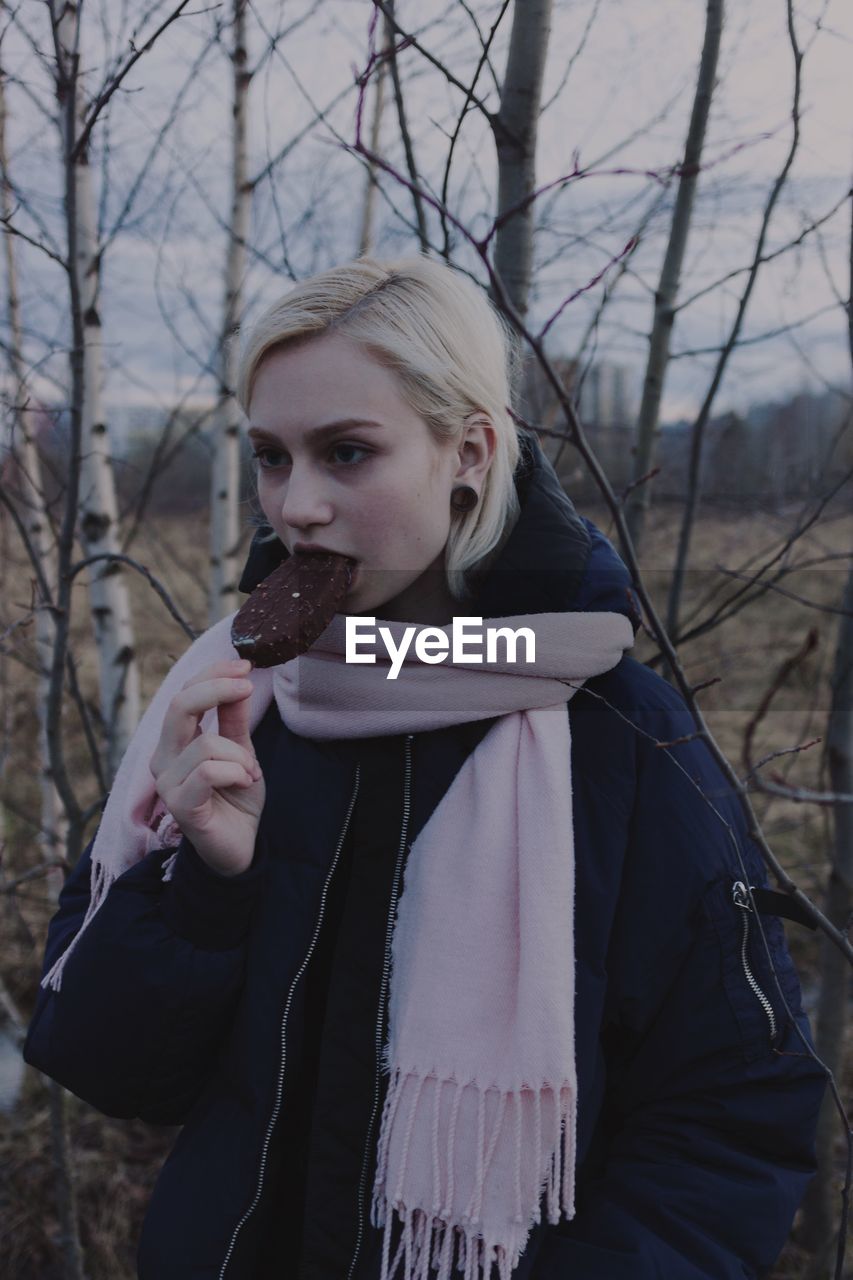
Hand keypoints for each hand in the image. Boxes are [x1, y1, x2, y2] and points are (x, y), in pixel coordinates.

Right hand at [149, 658, 265, 876]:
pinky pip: (210, 772)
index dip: (212, 674)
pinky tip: (243, 783)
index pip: (184, 694)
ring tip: (250, 773)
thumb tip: (240, 677)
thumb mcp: (242, 751)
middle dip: (217, 689)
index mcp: (175, 742)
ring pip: (206, 744)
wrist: (241, 848)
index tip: (246, 666)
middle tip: (248, 687)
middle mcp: (163, 759)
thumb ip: (235, 719)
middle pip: (180, 706)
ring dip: (241, 755)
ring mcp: (168, 784)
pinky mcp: (180, 806)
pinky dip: (236, 772)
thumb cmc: (236, 799)